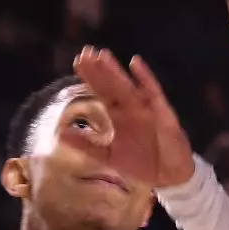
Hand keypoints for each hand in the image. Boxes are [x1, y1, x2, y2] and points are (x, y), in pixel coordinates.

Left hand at [72, 48, 197, 189]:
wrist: (168, 178)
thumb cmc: (141, 165)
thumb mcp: (108, 157)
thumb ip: (86, 145)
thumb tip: (60, 134)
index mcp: (117, 116)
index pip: (101, 91)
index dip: (89, 77)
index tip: (77, 61)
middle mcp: (130, 108)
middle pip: (111, 85)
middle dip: (99, 69)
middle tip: (86, 52)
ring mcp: (146, 108)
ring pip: (127, 86)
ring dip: (115, 71)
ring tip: (102, 55)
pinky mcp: (162, 113)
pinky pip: (153, 92)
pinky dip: (145, 78)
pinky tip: (135, 63)